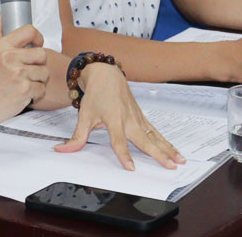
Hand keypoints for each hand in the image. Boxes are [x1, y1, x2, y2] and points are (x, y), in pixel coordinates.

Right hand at [0, 19, 48, 127]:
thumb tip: (3, 15)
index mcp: (2, 46)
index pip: (29, 31)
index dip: (38, 37)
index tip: (37, 44)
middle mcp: (10, 58)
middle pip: (42, 53)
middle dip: (39, 63)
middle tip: (30, 69)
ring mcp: (18, 74)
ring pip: (44, 72)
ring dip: (38, 79)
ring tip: (25, 83)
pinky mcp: (25, 90)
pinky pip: (41, 88)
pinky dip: (36, 93)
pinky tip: (24, 94)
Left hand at [55, 62, 184, 170]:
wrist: (106, 74)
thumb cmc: (96, 94)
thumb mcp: (83, 115)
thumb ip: (76, 137)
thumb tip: (62, 150)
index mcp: (114, 119)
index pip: (119, 141)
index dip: (124, 155)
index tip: (131, 168)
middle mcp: (129, 119)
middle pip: (145, 140)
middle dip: (158, 154)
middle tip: (169, 166)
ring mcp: (138, 118)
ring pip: (155, 137)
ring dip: (168, 149)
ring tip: (179, 161)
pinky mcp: (142, 117)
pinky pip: (156, 132)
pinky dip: (166, 142)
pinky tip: (175, 152)